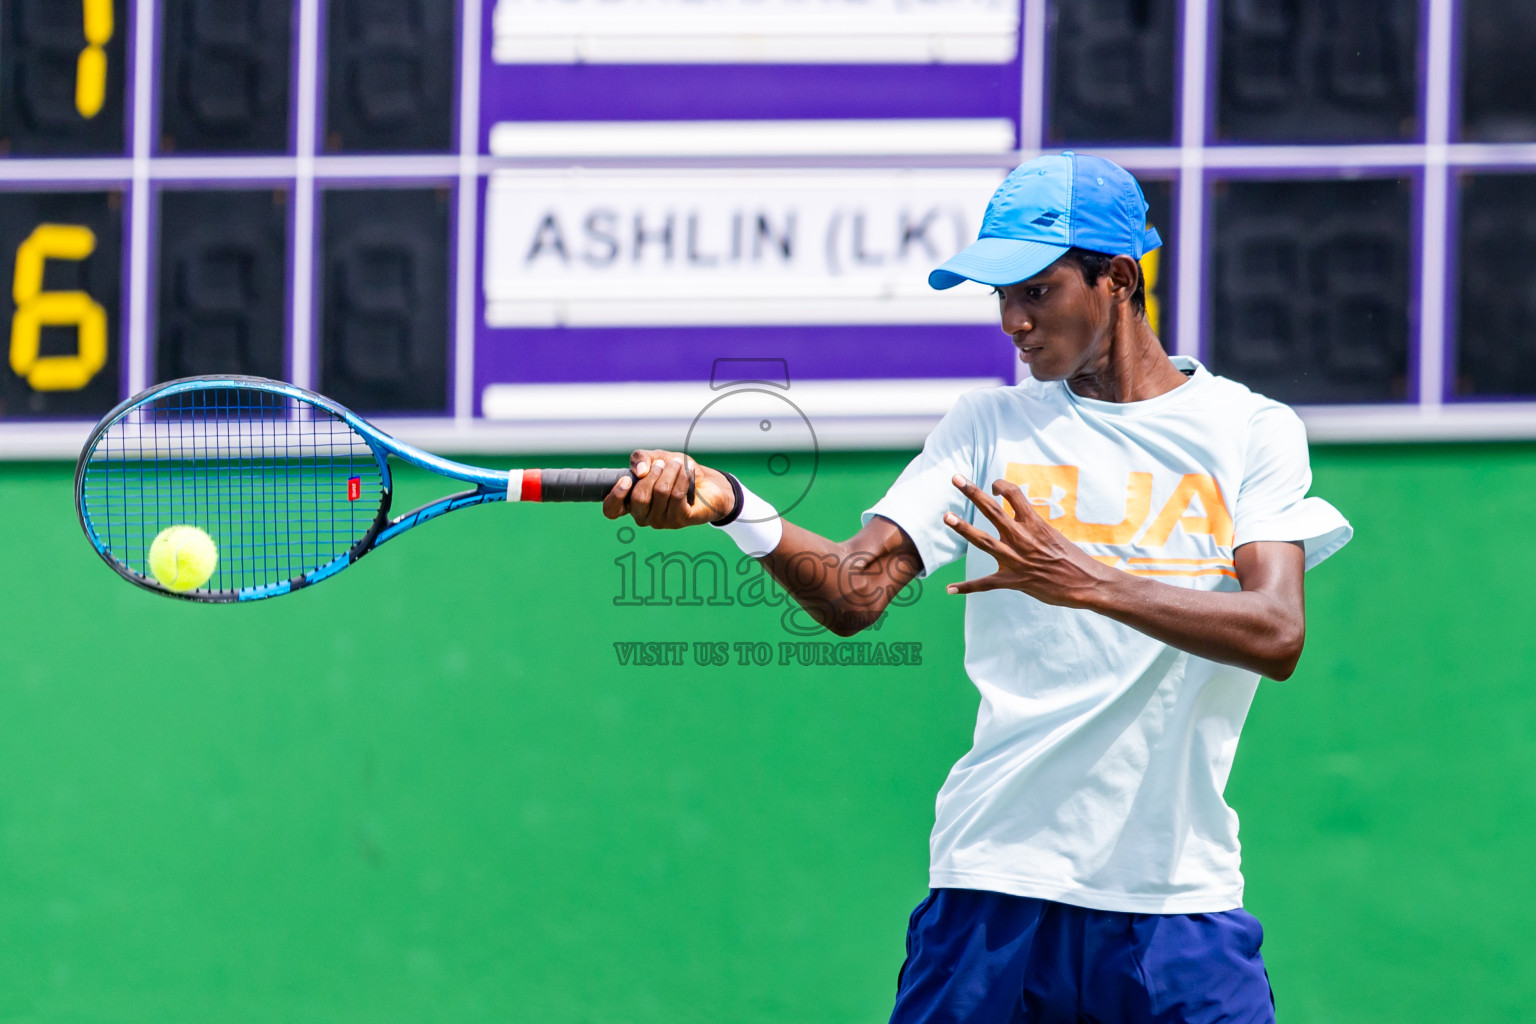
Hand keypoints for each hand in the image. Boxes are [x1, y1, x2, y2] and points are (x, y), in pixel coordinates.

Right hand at [602, 449, 735, 528]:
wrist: (707, 482)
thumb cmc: (677, 472)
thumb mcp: (656, 458)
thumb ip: (641, 459)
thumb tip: (640, 472)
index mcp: (631, 503)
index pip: (611, 510)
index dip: (615, 496)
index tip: (627, 479)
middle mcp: (643, 516)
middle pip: (639, 497)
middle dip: (653, 474)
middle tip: (664, 464)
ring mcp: (661, 521)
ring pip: (660, 493)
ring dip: (671, 472)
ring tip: (678, 464)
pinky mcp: (679, 520)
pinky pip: (677, 496)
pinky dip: (682, 478)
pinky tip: (688, 471)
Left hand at [941, 474, 1109, 605]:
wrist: (1086, 583)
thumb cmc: (1072, 558)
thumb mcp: (1052, 534)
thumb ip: (1032, 526)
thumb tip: (1019, 516)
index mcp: (1034, 524)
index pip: (1014, 494)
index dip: (1000, 486)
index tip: (994, 486)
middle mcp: (1022, 538)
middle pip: (992, 510)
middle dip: (972, 493)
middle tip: (955, 478)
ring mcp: (1016, 559)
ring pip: (983, 540)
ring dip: (963, 528)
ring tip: (946, 517)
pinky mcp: (1014, 581)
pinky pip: (985, 584)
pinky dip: (966, 587)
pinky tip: (949, 589)